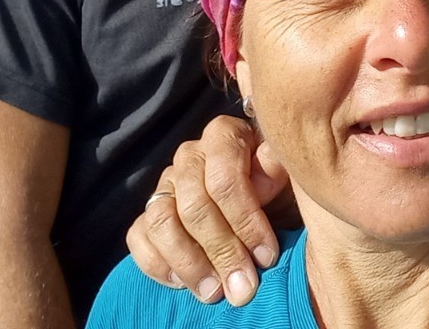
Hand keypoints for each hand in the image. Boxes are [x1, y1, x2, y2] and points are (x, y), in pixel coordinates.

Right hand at [126, 115, 291, 305]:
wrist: (265, 206)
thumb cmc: (280, 189)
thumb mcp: (290, 176)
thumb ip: (279, 170)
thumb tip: (262, 181)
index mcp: (224, 136)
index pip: (224, 178)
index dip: (245, 220)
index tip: (267, 256)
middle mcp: (190, 156)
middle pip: (193, 205)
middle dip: (222, 251)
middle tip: (244, 287)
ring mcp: (165, 184)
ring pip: (161, 221)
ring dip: (189, 264)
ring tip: (215, 292)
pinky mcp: (148, 214)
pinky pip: (138, 237)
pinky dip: (158, 264)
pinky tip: (184, 283)